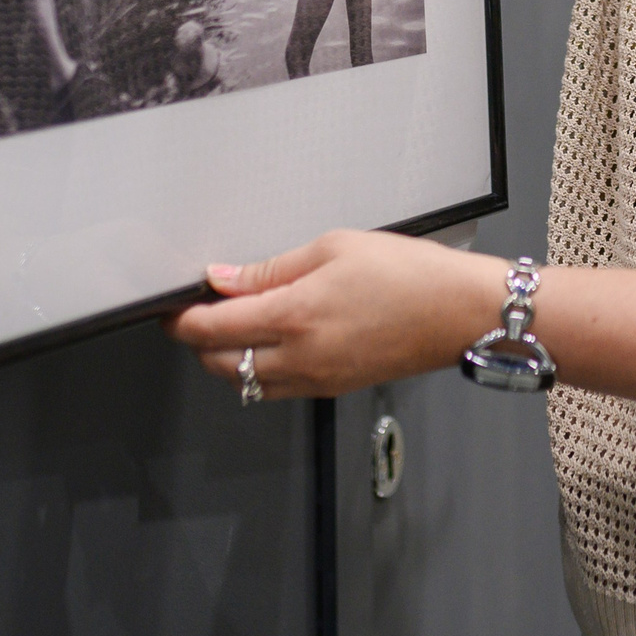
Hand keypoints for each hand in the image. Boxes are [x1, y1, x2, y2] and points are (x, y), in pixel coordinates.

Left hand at [166, 229, 499, 400]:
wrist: (460, 312)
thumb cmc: (410, 275)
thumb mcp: (334, 247)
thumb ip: (271, 268)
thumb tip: (225, 278)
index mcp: (295, 316)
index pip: (210, 330)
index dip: (181, 318)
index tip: (175, 304)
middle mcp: (301, 357)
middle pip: (220, 365)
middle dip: (198, 341)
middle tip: (199, 311)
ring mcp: (317, 379)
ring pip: (246, 383)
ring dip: (229, 358)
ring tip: (237, 323)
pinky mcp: (334, 388)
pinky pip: (278, 387)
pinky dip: (260, 369)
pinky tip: (272, 339)